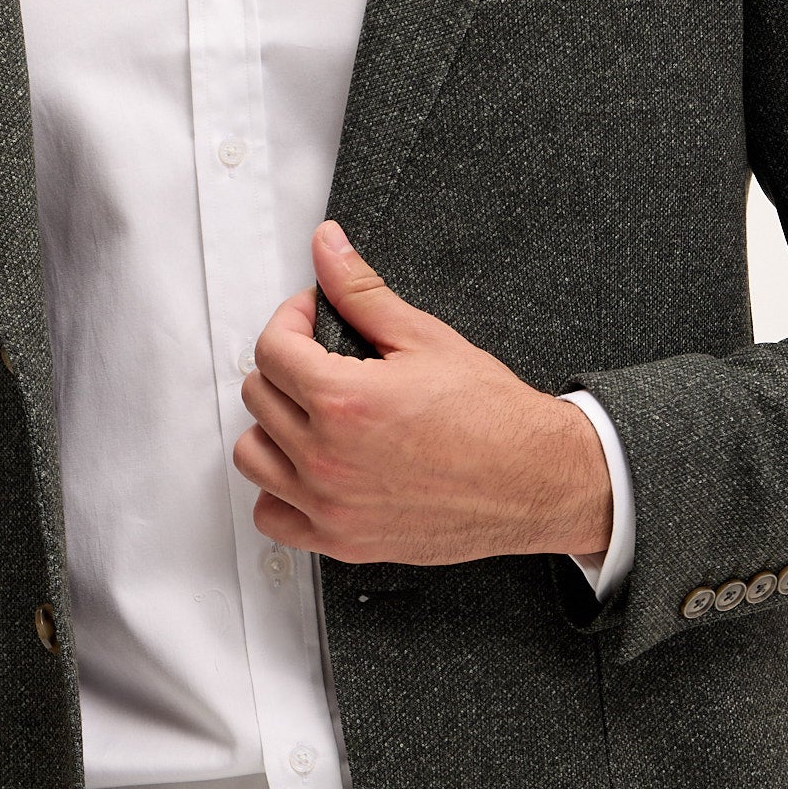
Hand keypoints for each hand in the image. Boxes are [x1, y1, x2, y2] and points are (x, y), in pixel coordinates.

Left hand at [234, 223, 611, 566]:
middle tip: (322, 359)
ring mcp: (330, 505)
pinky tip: (309, 468)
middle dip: (285, 366)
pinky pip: (272, 516)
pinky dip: (279, 492)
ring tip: (312, 412)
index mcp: (344, 402)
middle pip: (258, 397)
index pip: (271, 348)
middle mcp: (328, 458)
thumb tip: (328, 247)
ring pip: (252, 456)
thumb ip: (361, 291)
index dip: (291, 319)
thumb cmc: (493, 417)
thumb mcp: (425, 337)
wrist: (535, 480)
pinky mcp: (342, 541)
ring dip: (273, 427)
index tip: (312, 318)